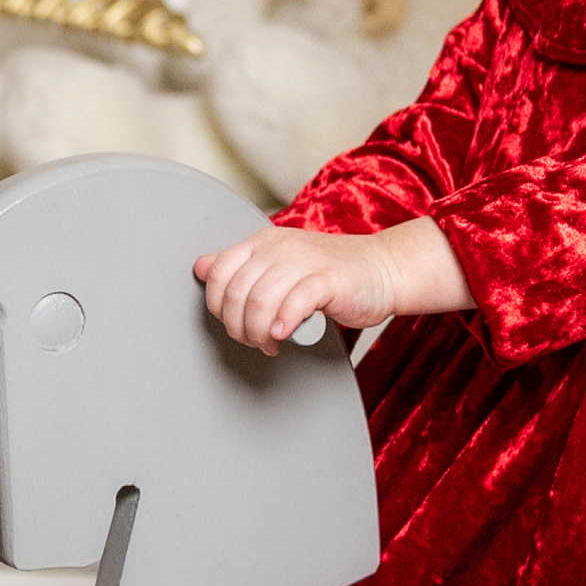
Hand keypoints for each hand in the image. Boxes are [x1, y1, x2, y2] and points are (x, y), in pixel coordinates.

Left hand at [194, 219, 467, 351]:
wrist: (383, 270)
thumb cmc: (331, 274)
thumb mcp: (279, 264)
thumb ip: (242, 267)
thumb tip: (202, 266)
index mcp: (263, 242)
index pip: (218, 272)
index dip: (218, 306)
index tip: (233, 323)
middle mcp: (279, 247)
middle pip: (236, 293)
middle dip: (238, 327)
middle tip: (254, 340)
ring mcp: (304, 261)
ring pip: (260, 302)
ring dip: (259, 333)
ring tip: (271, 343)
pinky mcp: (329, 280)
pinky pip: (294, 303)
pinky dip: (284, 324)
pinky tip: (285, 335)